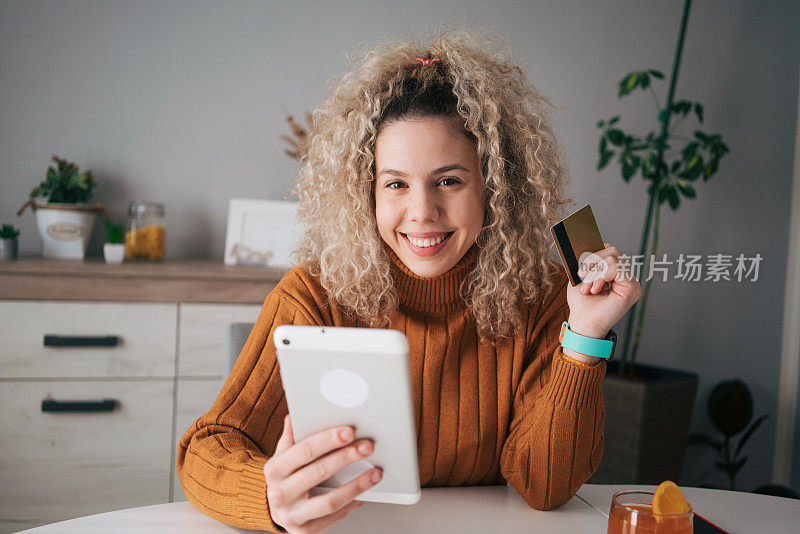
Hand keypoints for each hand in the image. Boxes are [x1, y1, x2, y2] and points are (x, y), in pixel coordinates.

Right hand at [264, 415, 381, 532]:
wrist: (273, 509)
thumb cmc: (284, 477)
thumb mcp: (282, 455)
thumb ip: (291, 437)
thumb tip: (295, 416)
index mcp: (275, 469)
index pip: (305, 451)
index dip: (328, 440)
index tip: (349, 431)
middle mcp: (280, 493)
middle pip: (318, 473)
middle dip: (346, 458)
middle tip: (367, 447)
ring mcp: (293, 514)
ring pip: (329, 501)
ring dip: (356, 486)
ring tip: (374, 473)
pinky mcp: (306, 530)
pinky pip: (334, 517)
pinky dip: (353, 504)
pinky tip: (366, 493)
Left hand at [565, 242, 641, 339]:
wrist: (583, 323)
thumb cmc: (581, 303)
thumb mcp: (580, 276)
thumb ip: (586, 261)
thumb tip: (585, 243)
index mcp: (614, 272)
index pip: (609, 250)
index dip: (593, 253)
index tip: (580, 266)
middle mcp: (625, 276)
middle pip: (612, 251)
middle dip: (593, 260)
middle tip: (582, 274)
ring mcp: (631, 282)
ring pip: (613, 258)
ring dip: (595, 272)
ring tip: (588, 288)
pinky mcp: (632, 288)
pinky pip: (618, 268)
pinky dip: (602, 275)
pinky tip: (596, 288)